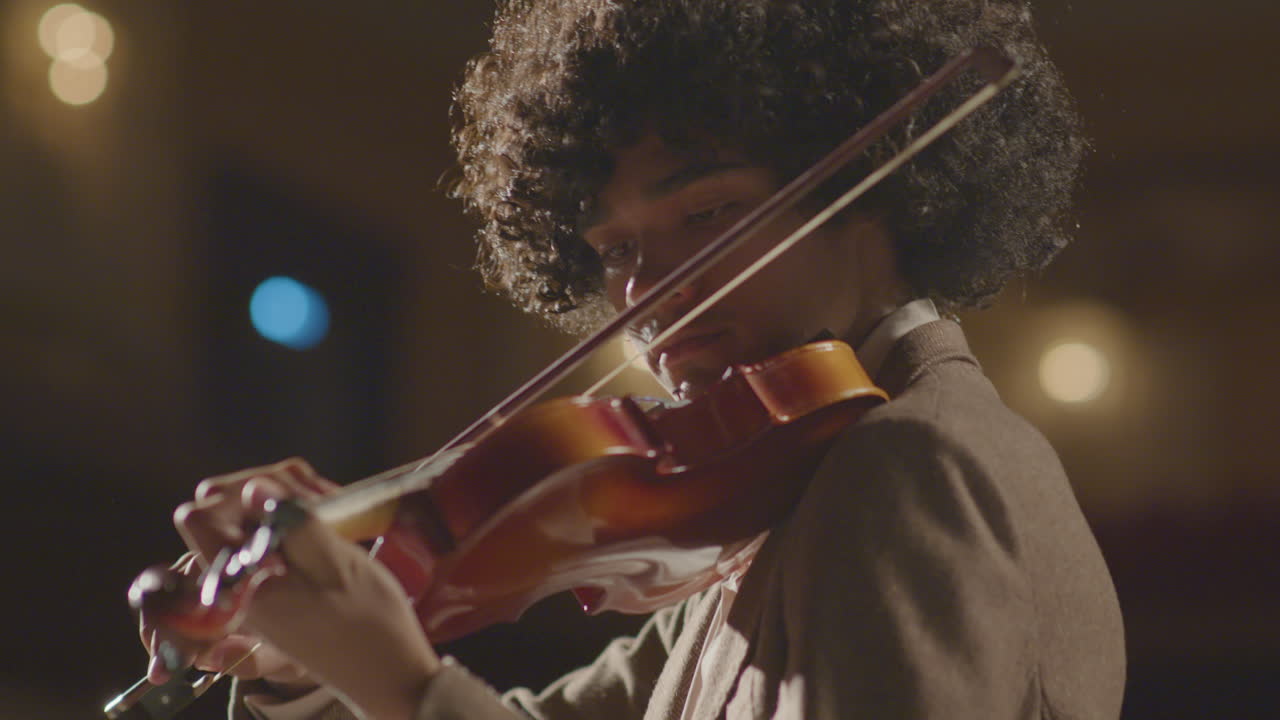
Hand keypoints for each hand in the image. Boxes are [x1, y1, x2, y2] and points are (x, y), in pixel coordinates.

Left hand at [166, 458, 441, 718]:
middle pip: (220, 512)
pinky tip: (333, 520)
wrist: (388, 672)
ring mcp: (258, 581)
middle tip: (319, 496)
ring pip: (248, 518)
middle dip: (266, 490)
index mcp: (242, 582)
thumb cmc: (368, 623)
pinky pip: (270, 536)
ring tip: (334, 507)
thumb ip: (294, 525)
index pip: (200, 518)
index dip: (236, 491)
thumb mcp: (338, 567)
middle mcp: (240, 582)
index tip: (284, 494)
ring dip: (287, 502)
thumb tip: (254, 487)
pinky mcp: (278, 580)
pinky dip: (297, 520)